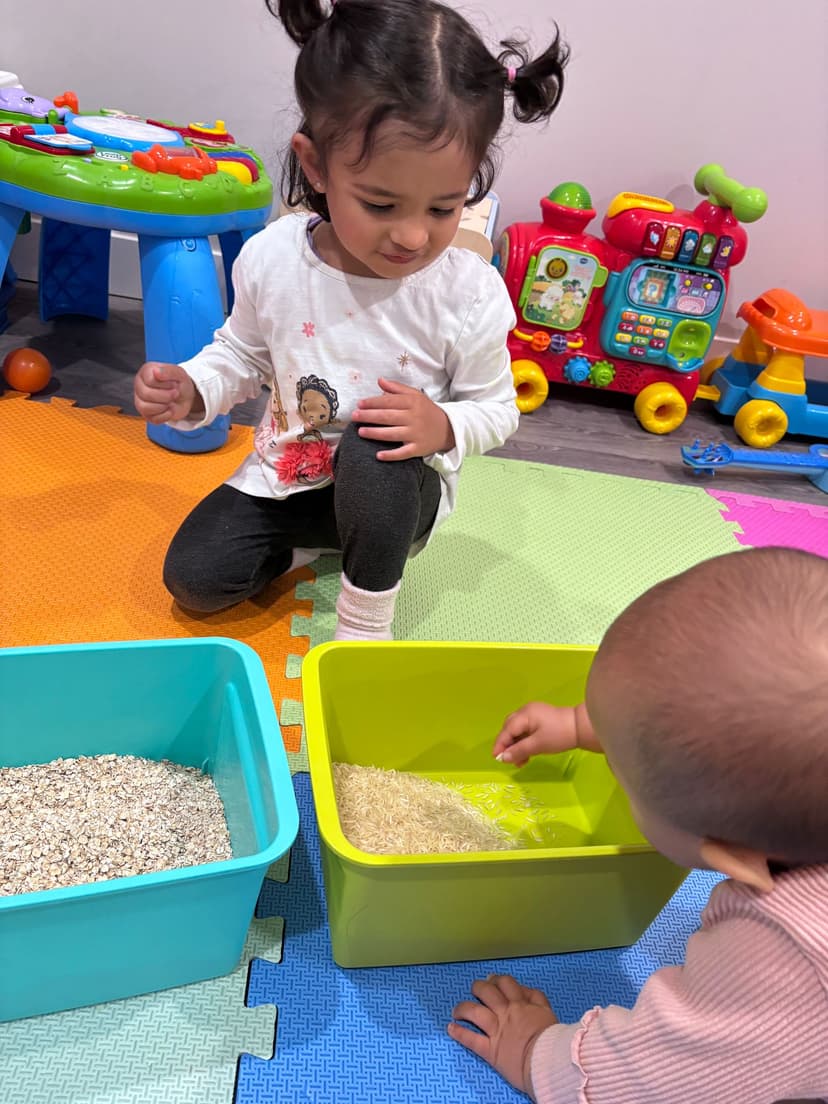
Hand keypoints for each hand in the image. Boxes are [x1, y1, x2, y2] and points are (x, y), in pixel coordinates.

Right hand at [133, 361, 198, 423]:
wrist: (186, 397)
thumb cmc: (179, 383)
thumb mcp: (179, 373)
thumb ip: (168, 371)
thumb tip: (156, 371)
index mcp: (146, 372)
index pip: (150, 380)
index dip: (165, 384)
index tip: (174, 384)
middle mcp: (140, 386)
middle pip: (146, 394)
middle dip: (165, 396)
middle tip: (176, 393)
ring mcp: (141, 400)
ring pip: (145, 407)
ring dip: (163, 406)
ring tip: (171, 402)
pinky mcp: (147, 414)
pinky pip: (152, 419)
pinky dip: (165, 416)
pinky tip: (170, 410)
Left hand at [351, 377, 454, 459]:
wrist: (448, 429)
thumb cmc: (426, 411)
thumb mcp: (415, 396)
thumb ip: (397, 388)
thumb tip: (379, 381)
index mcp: (413, 403)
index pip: (389, 401)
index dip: (373, 402)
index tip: (359, 403)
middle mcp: (414, 418)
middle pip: (387, 417)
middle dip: (369, 416)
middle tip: (354, 416)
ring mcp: (416, 434)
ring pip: (392, 434)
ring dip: (375, 433)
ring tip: (360, 432)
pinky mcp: (418, 449)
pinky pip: (403, 453)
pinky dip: (391, 455)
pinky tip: (378, 455)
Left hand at [449, 974, 557, 1098]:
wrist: (548, 1061)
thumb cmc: (552, 1039)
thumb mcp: (548, 1012)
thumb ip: (536, 997)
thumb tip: (524, 989)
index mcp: (520, 1004)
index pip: (506, 983)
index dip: (497, 980)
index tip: (492, 980)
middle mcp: (505, 1013)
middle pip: (487, 992)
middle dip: (478, 987)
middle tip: (475, 989)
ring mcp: (496, 1031)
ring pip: (475, 1012)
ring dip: (463, 1008)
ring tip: (457, 1010)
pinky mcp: (490, 1050)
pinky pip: (471, 1039)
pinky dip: (459, 1034)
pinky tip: (451, 1028)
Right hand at [493, 701, 599, 765]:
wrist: (581, 728)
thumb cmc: (559, 735)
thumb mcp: (537, 745)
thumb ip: (519, 751)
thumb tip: (503, 758)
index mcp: (524, 714)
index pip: (506, 730)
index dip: (500, 744)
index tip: (496, 758)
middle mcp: (526, 711)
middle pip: (510, 728)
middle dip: (508, 745)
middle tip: (509, 760)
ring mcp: (534, 714)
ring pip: (518, 730)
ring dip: (517, 746)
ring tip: (520, 762)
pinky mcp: (541, 719)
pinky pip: (526, 730)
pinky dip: (524, 742)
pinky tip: (527, 754)